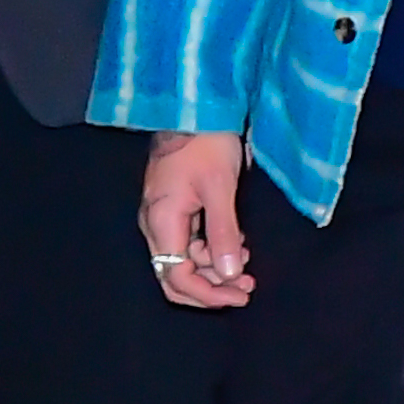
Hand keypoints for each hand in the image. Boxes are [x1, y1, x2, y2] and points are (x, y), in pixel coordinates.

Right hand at [140, 130, 252, 307]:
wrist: (194, 109)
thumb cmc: (206, 143)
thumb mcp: (220, 189)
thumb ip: (223, 234)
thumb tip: (229, 274)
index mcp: (161, 222)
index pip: (177, 278)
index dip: (208, 294)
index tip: (240, 295)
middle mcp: (155, 225)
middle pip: (175, 276)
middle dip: (211, 287)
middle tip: (246, 288)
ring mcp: (163, 218)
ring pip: (184, 261)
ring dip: (215, 269)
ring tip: (248, 267)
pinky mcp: (174, 210)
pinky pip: (189, 243)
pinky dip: (212, 251)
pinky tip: (237, 246)